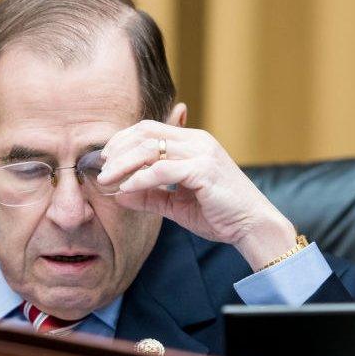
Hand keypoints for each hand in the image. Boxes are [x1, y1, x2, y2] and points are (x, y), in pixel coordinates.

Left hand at [98, 120, 297, 269]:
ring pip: (149, 148)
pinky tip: (126, 189)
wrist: (253, 226)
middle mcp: (197, 141)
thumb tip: (117, 193)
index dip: (122, 141)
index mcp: (192, 142)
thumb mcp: (176, 204)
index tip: (104, 160)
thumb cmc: (218, 214)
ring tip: (107, 180)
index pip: (148, 129)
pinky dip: (140, 178)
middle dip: (117, 150)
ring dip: (123, 164)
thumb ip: (149, 196)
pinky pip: (162, 170)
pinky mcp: (204, 170)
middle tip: (101, 171)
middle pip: (144, 132)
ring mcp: (202, 153)